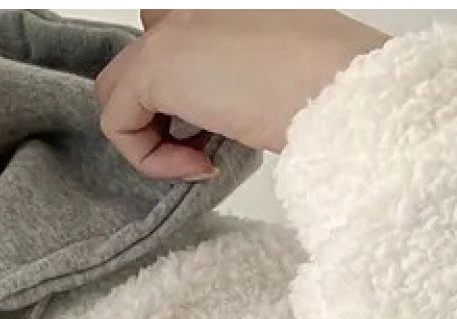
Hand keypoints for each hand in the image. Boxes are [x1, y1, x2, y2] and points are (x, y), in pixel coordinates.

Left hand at [96, 9, 389, 176]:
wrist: (339, 89)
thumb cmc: (327, 80)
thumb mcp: (271, 65)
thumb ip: (227, 68)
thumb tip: (203, 102)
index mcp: (218, 3)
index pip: (170, 35)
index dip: (180, 90)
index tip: (213, 124)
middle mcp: (187, 4)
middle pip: (137, 60)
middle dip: (156, 111)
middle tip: (202, 144)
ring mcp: (169, 27)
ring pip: (117, 91)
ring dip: (150, 137)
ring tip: (200, 157)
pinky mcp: (155, 65)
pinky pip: (117, 123)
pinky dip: (150, 159)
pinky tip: (200, 165)